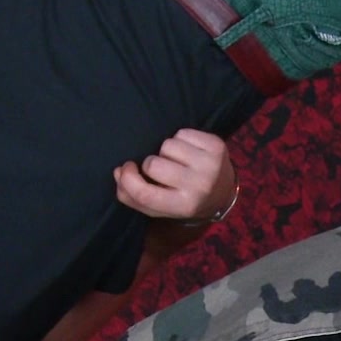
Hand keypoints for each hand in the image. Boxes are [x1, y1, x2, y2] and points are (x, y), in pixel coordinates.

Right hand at [113, 128, 237, 221]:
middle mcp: (199, 187)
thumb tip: (117, 172)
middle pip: (153, 164)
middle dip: (150, 163)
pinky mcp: (216, 146)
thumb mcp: (160, 207)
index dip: (128, 179)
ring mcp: (210, 165)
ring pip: (168, 145)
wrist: (223, 192)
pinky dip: (181, 139)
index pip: (144, 193)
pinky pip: (182, 133)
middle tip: (162, 169)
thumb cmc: (183, 198)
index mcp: (183, 206)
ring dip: (167, 151)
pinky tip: (189, 151)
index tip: (126, 169)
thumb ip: (133, 196)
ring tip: (177, 160)